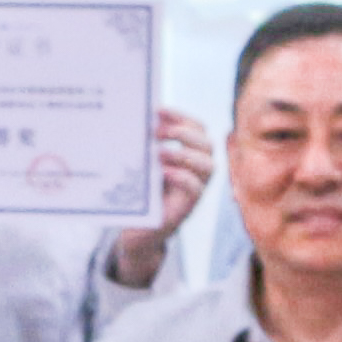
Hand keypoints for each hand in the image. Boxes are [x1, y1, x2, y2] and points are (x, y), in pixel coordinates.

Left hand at [109, 110, 215, 288]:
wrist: (137, 231)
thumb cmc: (141, 194)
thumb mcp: (144, 165)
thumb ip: (145, 146)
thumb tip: (132, 118)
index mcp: (189, 155)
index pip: (198, 129)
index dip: (182, 117)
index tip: (158, 110)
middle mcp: (198, 171)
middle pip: (207, 144)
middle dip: (184, 133)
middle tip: (158, 132)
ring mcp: (196, 190)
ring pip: (209, 166)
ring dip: (184, 154)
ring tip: (159, 152)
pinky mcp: (187, 208)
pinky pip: (195, 189)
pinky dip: (181, 177)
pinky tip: (162, 172)